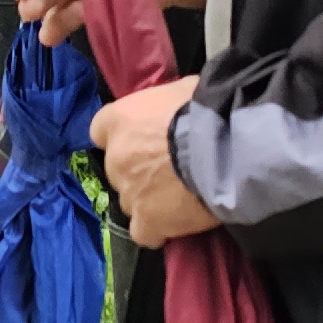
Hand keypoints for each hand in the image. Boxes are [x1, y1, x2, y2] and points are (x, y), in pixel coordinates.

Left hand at [90, 75, 214, 243]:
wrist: (222, 148)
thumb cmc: (205, 110)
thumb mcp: (182, 90)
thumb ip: (168, 104)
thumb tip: (177, 106)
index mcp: (119, 119)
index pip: (101, 130)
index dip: (122, 136)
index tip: (142, 139)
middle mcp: (115, 157)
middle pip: (119, 168)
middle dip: (140, 170)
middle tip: (171, 168)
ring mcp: (129, 192)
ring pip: (131, 200)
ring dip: (150, 199)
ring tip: (181, 196)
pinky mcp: (147, 221)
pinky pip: (144, 232)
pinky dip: (157, 229)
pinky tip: (177, 222)